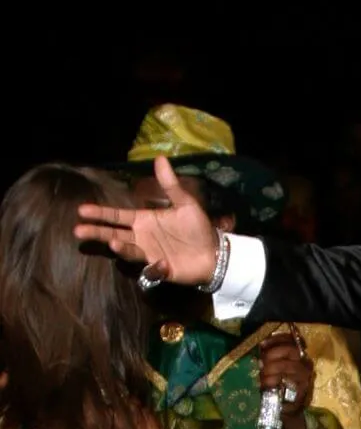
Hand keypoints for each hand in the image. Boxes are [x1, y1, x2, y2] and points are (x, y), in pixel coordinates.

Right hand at [74, 156, 219, 284]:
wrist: (215, 252)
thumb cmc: (198, 227)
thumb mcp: (185, 203)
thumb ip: (171, 185)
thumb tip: (160, 158)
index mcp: (144, 220)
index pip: (117, 216)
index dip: (101, 213)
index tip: (82, 210)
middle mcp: (141, 237)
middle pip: (113, 233)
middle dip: (97, 232)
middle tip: (78, 230)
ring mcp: (149, 254)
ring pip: (128, 251)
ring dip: (120, 248)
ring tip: (112, 242)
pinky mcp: (160, 269)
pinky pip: (152, 270)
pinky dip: (154, 268)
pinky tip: (161, 263)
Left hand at [258, 329, 313, 419]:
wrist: (285, 409)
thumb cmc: (276, 386)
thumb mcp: (272, 368)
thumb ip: (268, 357)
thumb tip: (258, 348)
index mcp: (298, 354)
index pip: (292, 339)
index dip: (277, 339)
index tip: (262, 344)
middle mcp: (305, 362)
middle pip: (290, 350)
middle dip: (272, 354)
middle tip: (261, 362)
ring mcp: (305, 375)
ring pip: (287, 365)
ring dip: (271, 369)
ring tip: (262, 376)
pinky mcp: (303, 388)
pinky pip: (288, 380)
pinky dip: (274, 381)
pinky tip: (266, 384)